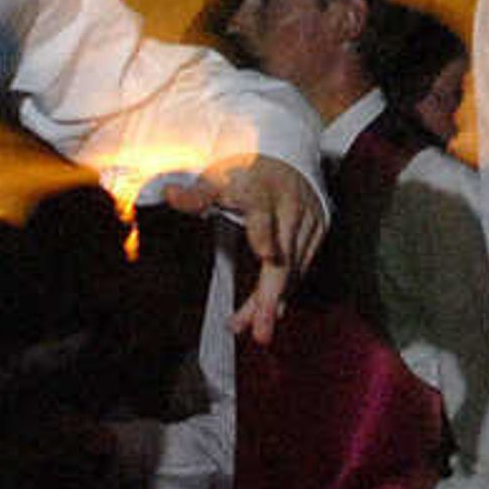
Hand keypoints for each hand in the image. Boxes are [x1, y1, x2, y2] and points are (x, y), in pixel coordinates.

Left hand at [145, 160, 328, 343]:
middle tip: (260, 330)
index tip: (265, 254)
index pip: (261, 212)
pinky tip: (268, 311)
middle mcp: (289, 205)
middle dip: (270, 296)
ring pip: (291, 270)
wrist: (289, 158)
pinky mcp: (318, 232)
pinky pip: (301, 269)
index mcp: (261, 188)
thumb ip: (198, 194)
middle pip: (282, 258)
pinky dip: (285, 291)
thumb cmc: (248, 171)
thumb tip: (170, 194)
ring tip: (252, 328)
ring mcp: (308, 221)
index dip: (263, 233)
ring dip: (272, 302)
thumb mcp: (219, 176)